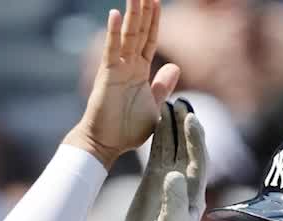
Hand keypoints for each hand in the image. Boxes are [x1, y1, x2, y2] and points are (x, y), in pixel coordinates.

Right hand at [64, 0, 181, 168]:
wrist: (106, 144)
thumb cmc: (127, 129)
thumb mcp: (154, 106)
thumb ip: (163, 86)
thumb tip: (176, 67)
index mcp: (140, 71)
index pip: (150, 39)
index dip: (155, 20)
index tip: (157, 1)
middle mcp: (128, 65)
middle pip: (139, 31)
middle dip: (144, 10)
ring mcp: (117, 68)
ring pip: (127, 35)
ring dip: (132, 14)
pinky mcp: (107, 75)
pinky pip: (112, 50)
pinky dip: (113, 32)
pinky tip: (115, 14)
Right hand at [122, 97, 208, 220]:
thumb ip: (175, 201)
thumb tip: (174, 175)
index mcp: (194, 190)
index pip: (199, 159)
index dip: (196, 139)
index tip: (192, 120)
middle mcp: (185, 180)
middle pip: (187, 146)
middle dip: (185, 124)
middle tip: (181, 101)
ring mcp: (169, 177)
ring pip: (171, 146)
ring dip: (171, 126)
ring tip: (167, 103)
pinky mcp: (154, 177)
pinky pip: (157, 152)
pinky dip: (157, 136)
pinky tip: (155, 120)